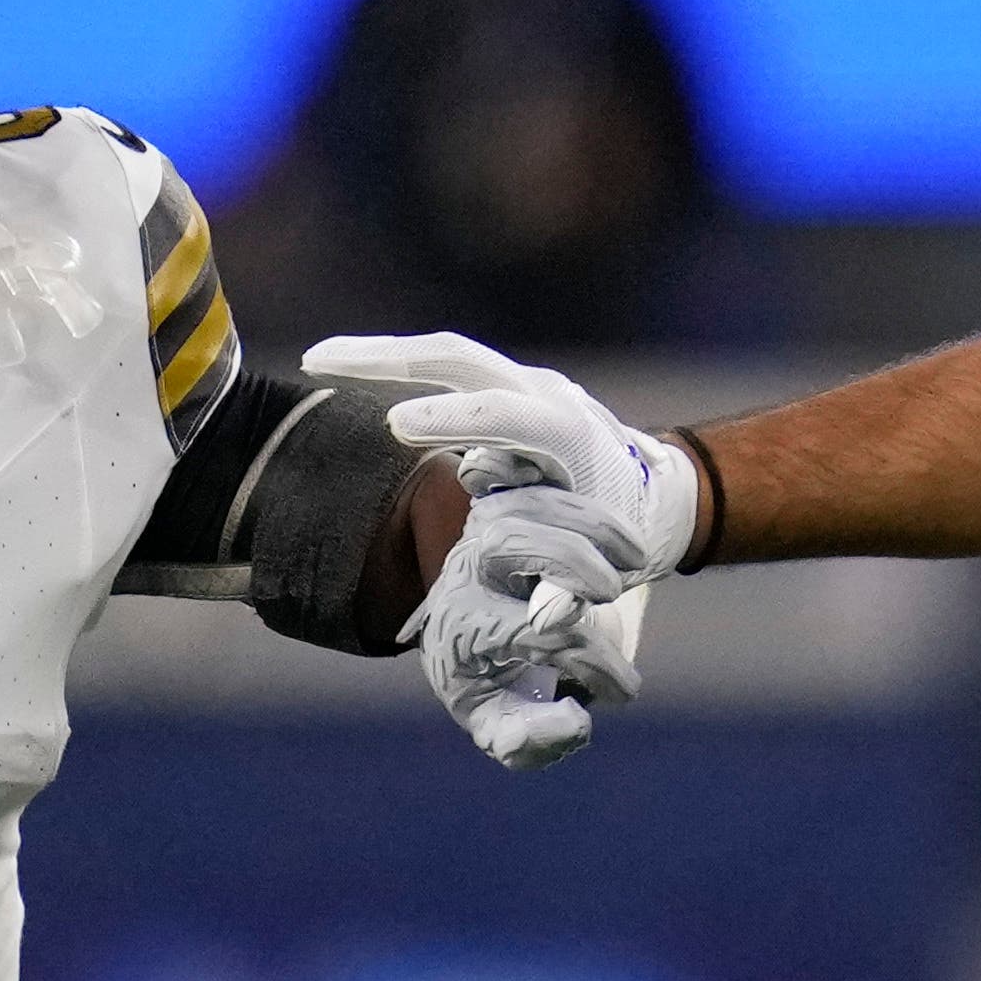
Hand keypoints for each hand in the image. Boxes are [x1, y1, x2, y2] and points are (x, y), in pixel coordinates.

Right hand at [303, 331, 703, 569]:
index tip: (397, 425)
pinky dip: (398, 365)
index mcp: (571, 440)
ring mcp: (529, 385)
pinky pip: (448, 368)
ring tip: (319, 359)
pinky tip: (345, 370)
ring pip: (451, 357)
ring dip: (383, 357)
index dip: (453, 421)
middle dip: (392, 361)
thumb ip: (574, 597)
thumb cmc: (629, 544)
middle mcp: (548, 398)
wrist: (661, 500)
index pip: (508, 416)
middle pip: (463, 361)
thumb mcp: (610, 575)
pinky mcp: (511, 387)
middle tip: (320, 361)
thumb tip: (543, 624)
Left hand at [420, 483, 653, 771]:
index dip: (587, 659)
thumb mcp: (496, 722)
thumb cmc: (489, 682)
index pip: (522, 630)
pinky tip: (625, 538)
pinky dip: (583, 500)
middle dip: (570, 559)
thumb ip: (528, 741)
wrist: (466, 628)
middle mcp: (465, 571)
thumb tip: (577, 723)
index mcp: (459, 628)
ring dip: (591, 525)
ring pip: (533, 502)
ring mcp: (484, 530)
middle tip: (615, 593)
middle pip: (508, 541)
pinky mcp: (506, 504)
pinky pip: (536, 479)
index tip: (626, 691)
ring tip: (639, 560)